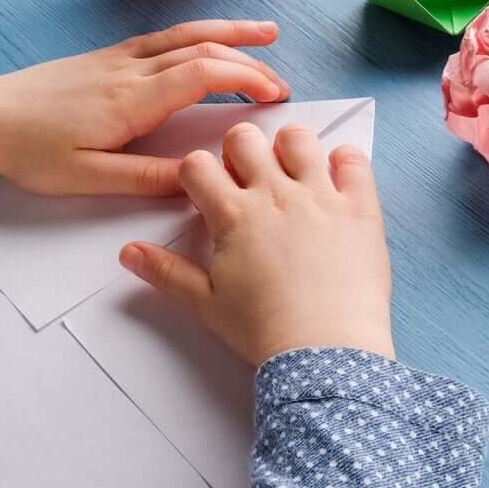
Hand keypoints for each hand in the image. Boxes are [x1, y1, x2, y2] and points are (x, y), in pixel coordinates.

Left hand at [0, 20, 289, 196]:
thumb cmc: (29, 151)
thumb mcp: (86, 179)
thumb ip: (143, 179)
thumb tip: (195, 181)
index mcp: (131, 100)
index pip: (202, 75)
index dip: (245, 79)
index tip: (276, 95)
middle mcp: (131, 71)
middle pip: (203, 50)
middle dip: (250, 61)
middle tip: (283, 82)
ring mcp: (120, 59)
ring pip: (185, 35)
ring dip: (230, 33)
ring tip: (266, 34)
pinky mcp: (109, 57)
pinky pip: (165, 37)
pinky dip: (198, 34)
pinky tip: (211, 39)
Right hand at [118, 122, 393, 366]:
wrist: (325, 349)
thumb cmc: (267, 330)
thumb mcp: (206, 304)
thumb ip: (167, 272)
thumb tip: (130, 252)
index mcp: (234, 216)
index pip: (198, 165)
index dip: (198, 172)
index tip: (209, 189)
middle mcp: (276, 196)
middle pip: (245, 139)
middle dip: (240, 150)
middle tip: (249, 177)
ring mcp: (321, 197)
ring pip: (298, 139)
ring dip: (290, 147)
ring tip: (292, 171)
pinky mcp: (359, 208)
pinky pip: (354, 162)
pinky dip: (346, 160)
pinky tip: (337, 175)